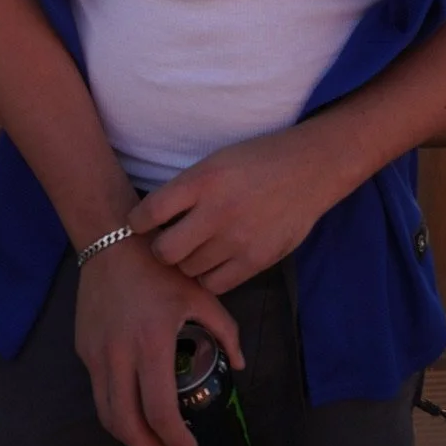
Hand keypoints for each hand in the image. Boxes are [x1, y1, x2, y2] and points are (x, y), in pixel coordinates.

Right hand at [74, 233, 243, 445]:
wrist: (110, 240)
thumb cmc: (159, 267)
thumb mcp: (198, 294)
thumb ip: (223, 330)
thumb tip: (239, 364)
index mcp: (151, 342)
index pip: (158, 409)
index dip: (174, 438)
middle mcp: (118, 354)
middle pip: (126, 424)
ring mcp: (96, 353)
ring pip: (106, 414)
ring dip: (128, 438)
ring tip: (150, 444)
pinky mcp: (83, 349)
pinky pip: (99, 388)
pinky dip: (116, 408)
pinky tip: (134, 406)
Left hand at [128, 128, 330, 293]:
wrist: (308, 170)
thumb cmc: (257, 161)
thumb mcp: (216, 161)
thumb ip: (187, 189)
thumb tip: (153, 220)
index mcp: (203, 180)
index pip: (150, 212)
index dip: (137, 223)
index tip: (139, 224)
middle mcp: (217, 211)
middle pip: (165, 252)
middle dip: (161, 249)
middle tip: (169, 240)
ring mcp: (238, 240)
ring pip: (189, 270)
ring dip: (187, 262)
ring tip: (197, 248)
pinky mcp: (256, 261)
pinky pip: (215, 284)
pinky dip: (209, 275)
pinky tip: (215, 260)